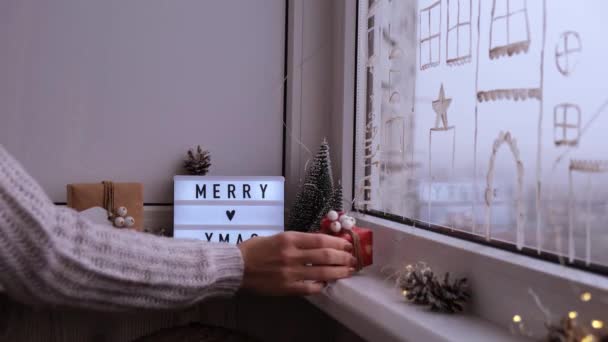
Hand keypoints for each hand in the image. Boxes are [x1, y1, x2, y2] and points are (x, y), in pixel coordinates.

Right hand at [237, 231, 356, 295]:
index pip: (320, 240)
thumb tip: (319, 242)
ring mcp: (290, 272)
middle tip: (352, 258)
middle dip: (342, 257)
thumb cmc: (254, 250)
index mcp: (289, 239)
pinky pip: (310, 287)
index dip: (337, 242)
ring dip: (338, 272)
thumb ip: (297, 240)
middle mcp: (292, 254)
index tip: (347, 244)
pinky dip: (321, 285)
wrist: (235, 267)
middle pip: (325, 255)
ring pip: (322, 272)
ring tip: (348, 271)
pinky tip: (327, 283)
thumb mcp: (276, 237)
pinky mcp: (287, 287)